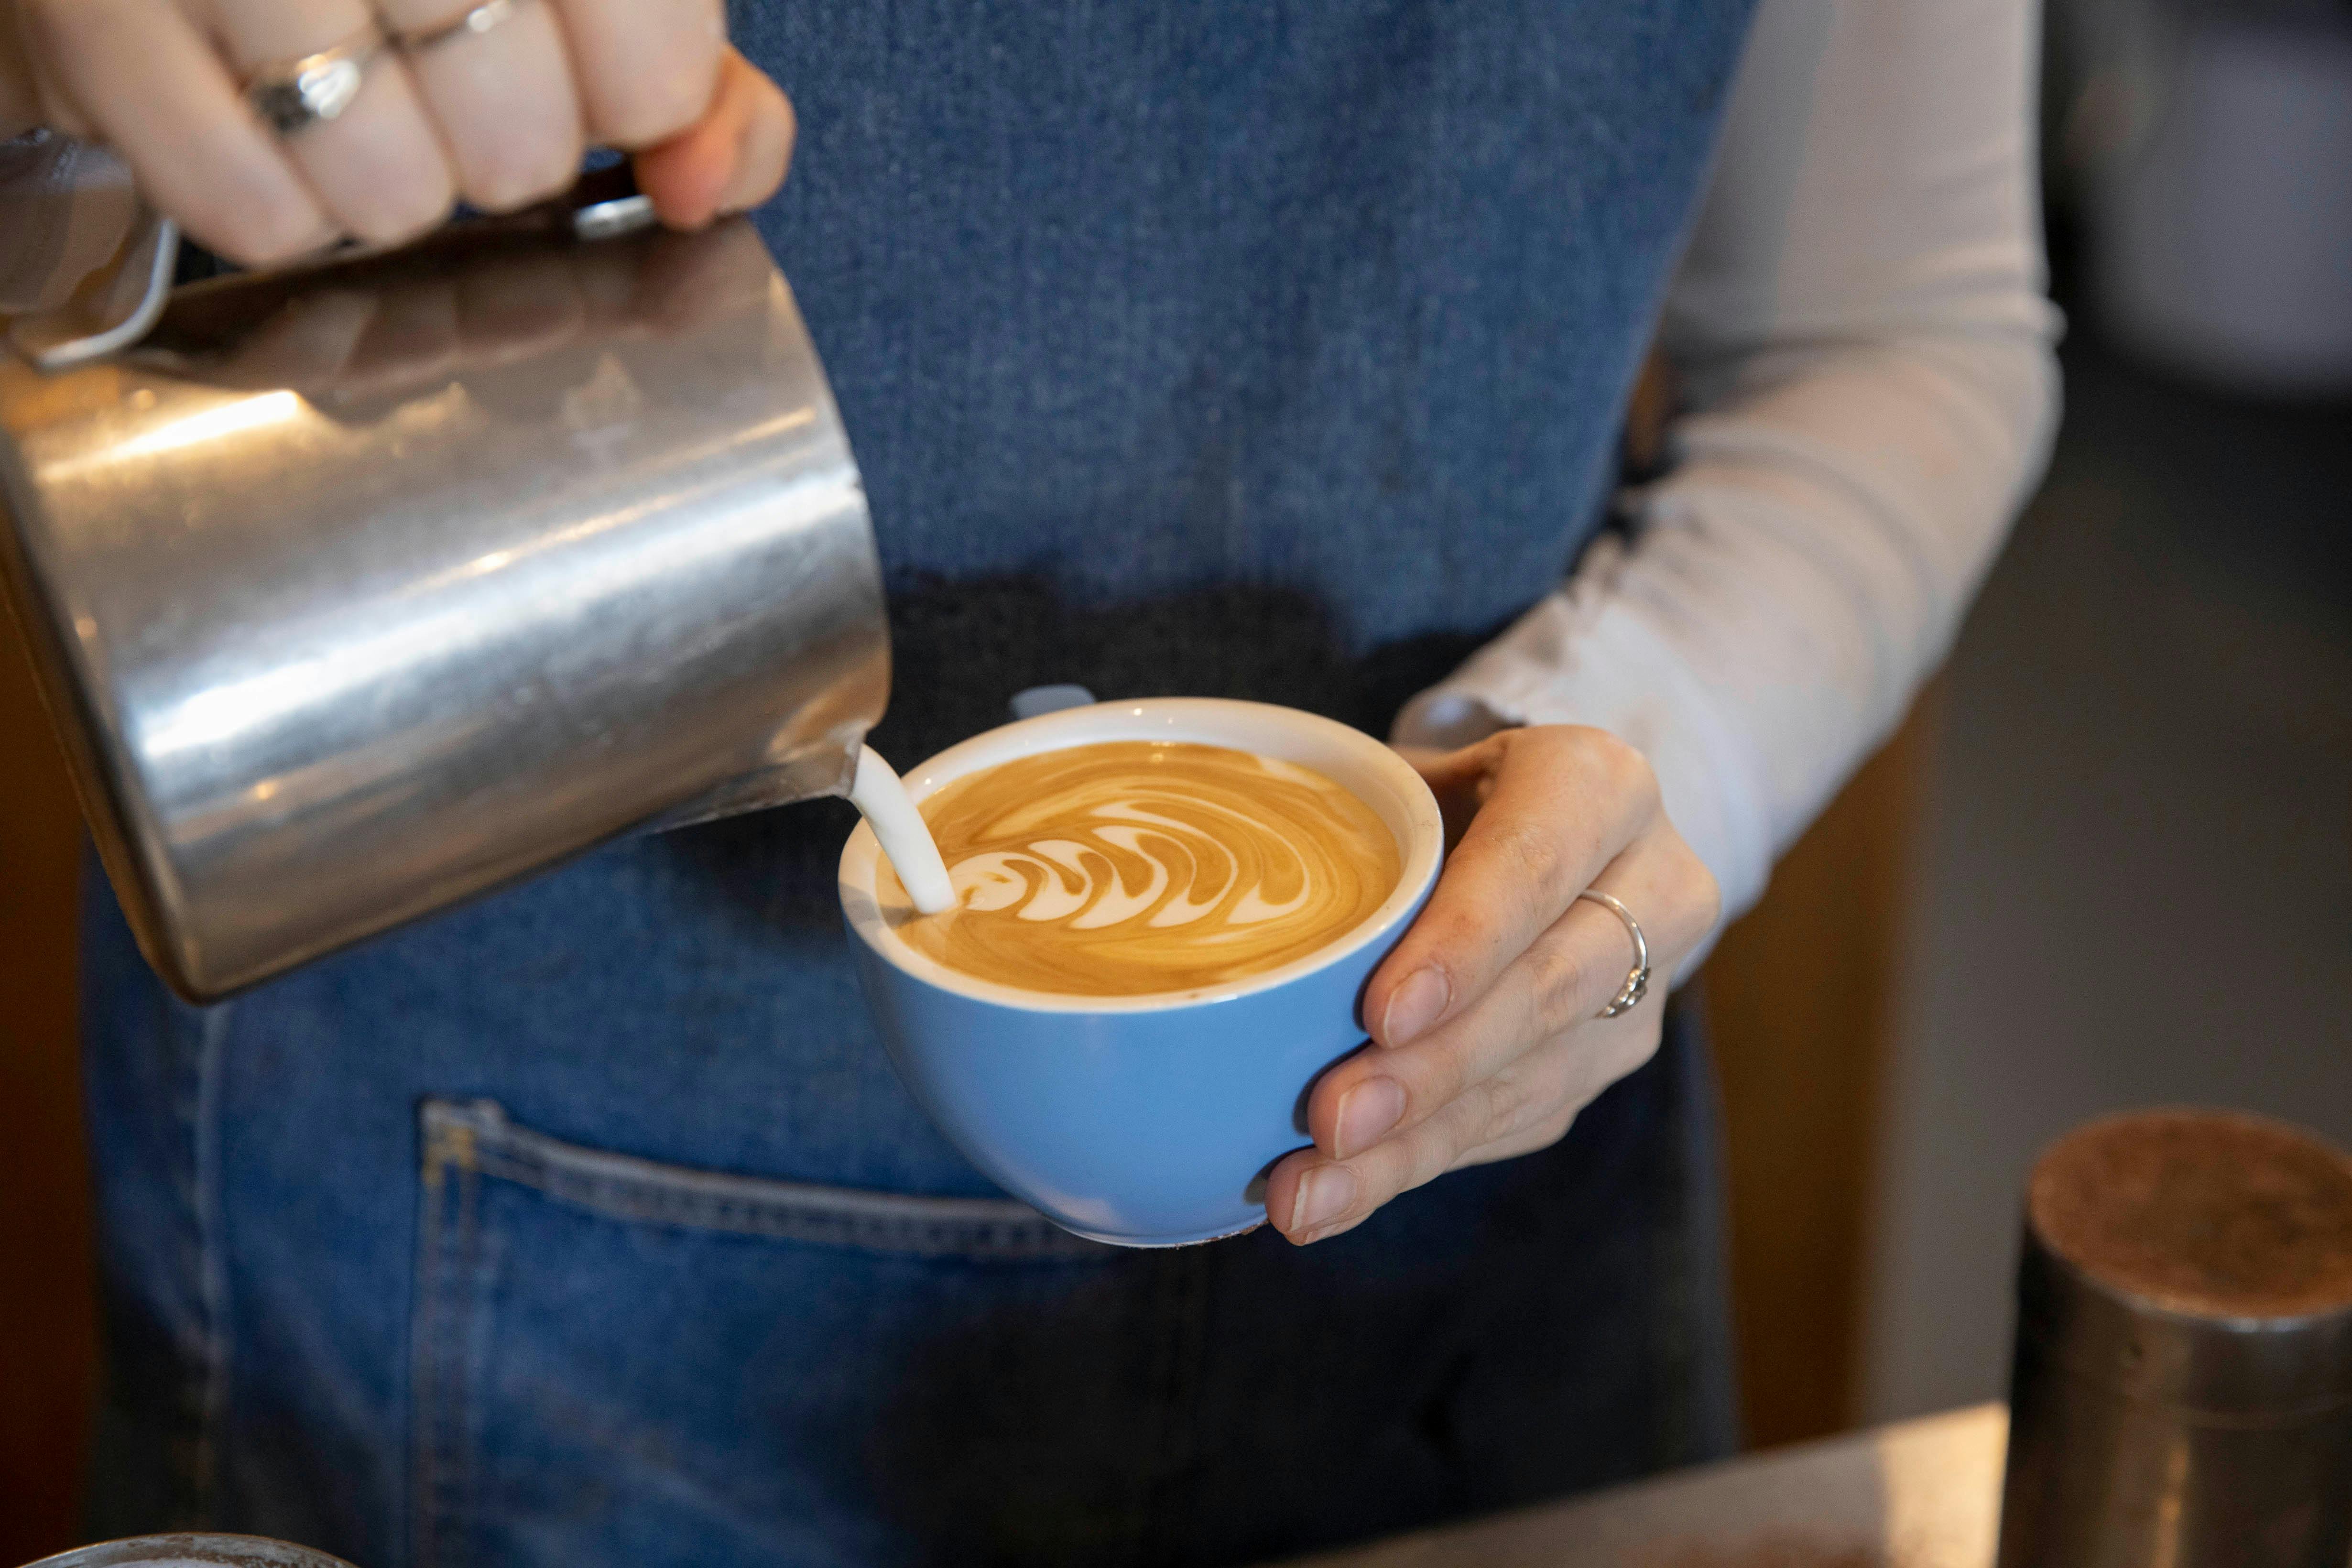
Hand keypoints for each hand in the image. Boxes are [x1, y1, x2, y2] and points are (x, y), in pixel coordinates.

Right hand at [0, 0, 792, 265]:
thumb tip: (708, 183)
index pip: (652, 69)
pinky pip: (256, 218)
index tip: (604, 73)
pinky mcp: (97, 23)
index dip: (642, 99)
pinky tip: (270, 114)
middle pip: (519, 147)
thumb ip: (688, 70)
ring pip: (392, 198)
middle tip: (454, 70)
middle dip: (508, 143)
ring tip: (353, 87)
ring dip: (392, 179)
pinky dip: (281, 206)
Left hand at [1265, 726, 1719, 1243]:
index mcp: (1597, 785)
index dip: (1466, 942)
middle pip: (1545, 990)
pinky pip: (1514, 1125)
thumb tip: (1213, 911)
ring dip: (1414, 1143)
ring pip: (1533, 1079)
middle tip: (1331, 1119)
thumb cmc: (1436, 796)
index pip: (1536, 863)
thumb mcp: (1398, 781)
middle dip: (1432, 1069)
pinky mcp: (1604, 1064)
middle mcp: (1650, 888)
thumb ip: (1338, 829)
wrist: (1528, 831)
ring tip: (1310, 1189)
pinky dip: (1417, 1161)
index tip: (1383, 1014)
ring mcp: (1638, 991)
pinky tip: (1335, 1194)